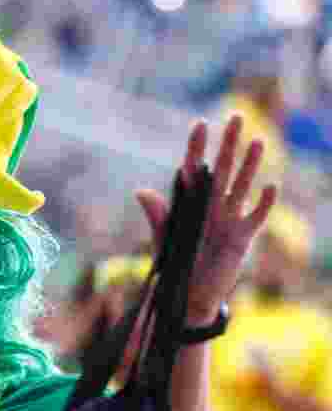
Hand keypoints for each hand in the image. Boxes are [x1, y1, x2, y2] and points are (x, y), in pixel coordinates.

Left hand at [136, 116, 276, 323]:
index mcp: (189, 202)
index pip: (193, 169)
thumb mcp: (164, 238)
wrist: (187, 295)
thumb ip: (158, 215)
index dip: (196, 147)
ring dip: (250, 164)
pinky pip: (256, 215)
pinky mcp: (242, 237)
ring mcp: (228, 218)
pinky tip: (270, 186)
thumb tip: (141, 191)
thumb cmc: (174, 263)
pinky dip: (264, 202)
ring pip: (242, 185)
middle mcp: (211, 205)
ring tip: (257, 141)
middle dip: (228, 143)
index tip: (199, 124)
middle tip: (236, 116)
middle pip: (223, 168)